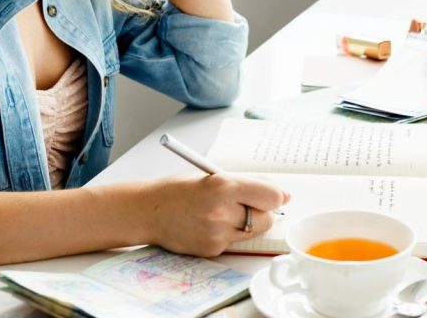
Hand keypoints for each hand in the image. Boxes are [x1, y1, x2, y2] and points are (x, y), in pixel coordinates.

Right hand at [141, 172, 288, 257]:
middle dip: (263, 212)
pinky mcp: (212, 249)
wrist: (146, 211)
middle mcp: (222, 211)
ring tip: (225, 213)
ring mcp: (217, 233)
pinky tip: (210, 224)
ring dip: (248, 223)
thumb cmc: (178, 189)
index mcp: (224, 185)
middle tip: (247, 204)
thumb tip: (279, 194)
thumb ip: (246, 184)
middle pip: (267, 218)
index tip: (276, 196)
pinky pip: (234, 242)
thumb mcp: (213, 176)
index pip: (271, 196)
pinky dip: (229, 234)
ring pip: (253, 232)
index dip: (276, 197)